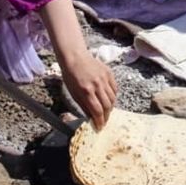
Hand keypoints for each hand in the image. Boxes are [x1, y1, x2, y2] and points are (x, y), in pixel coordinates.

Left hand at [38, 0, 118, 128]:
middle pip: (107, 106)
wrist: (75, 57)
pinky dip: (113, 96)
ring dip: (110, 107)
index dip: (100, 121)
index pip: (97, 110)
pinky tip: (109, 99)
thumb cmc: (71, 76)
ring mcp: (104, 78)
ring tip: (107, 111)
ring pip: (113, 98)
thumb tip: (92, 116)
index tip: (100, 127)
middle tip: (104, 121)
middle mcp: (97, 85)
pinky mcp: (109, 73)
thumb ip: (84, 105)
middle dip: (106, 116)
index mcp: (86, 91)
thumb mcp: (73, 93)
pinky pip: (115, 88)